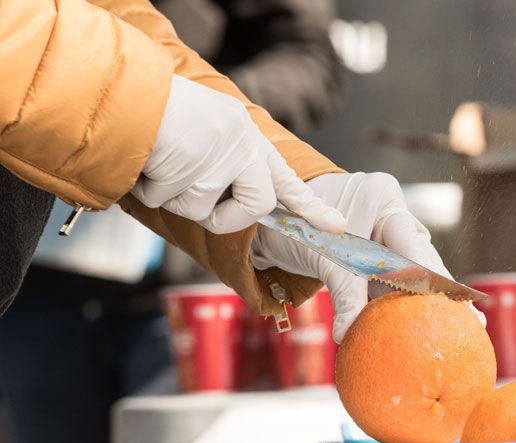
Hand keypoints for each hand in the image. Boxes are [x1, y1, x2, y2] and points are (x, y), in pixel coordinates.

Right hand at [132, 75, 343, 234]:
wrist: (125, 89)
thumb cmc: (158, 111)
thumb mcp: (205, 130)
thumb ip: (225, 162)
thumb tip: (237, 203)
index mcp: (246, 136)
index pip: (284, 177)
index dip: (309, 206)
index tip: (336, 225)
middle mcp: (241, 145)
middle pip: (256, 205)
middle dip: (227, 218)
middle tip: (197, 196)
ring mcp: (220, 158)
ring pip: (202, 210)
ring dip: (173, 197)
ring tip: (161, 162)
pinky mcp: (194, 170)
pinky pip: (169, 203)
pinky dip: (150, 190)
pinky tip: (146, 161)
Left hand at [250, 172, 482, 342]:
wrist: (274, 213)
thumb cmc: (294, 222)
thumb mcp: (320, 255)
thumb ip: (342, 293)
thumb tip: (348, 334)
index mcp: (382, 197)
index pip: (413, 245)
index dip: (434, 279)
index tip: (455, 302)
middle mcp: (392, 210)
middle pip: (423, 257)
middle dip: (445, 291)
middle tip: (474, 320)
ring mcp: (388, 228)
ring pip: (415, 268)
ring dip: (431, 298)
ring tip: (466, 324)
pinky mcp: (380, 248)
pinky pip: (398, 275)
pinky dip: (407, 298)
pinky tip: (432, 319)